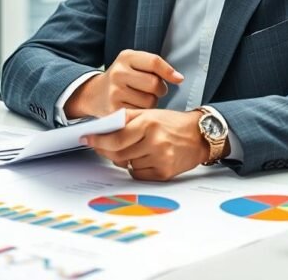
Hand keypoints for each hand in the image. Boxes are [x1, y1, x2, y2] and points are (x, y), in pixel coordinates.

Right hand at [63, 50, 183, 118]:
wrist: (95, 93)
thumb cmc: (123, 78)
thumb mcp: (134, 63)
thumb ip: (155, 66)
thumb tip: (179, 78)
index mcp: (126, 57)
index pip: (154, 62)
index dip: (169, 72)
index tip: (178, 79)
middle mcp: (118, 73)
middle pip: (154, 83)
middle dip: (160, 89)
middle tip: (154, 90)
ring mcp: (115, 92)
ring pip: (149, 101)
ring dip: (152, 102)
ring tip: (142, 98)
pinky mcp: (114, 109)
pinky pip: (141, 113)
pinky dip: (143, 112)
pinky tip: (136, 107)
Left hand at [82, 109, 222, 181]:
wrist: (200, 135)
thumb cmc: (173, 123)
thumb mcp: (150, 112)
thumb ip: (127, 118)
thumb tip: (103, 126)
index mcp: (149, 124)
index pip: (116, 137)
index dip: (98, 140)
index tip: (87, 139)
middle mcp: (155, 142)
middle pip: (118, 153)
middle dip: (105, 150)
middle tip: (100, 146)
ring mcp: (160, 159)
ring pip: (127, 164)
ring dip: (123, 158)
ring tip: (133, 148)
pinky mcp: (164, 173)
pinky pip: (138, 174)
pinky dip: (135, 167)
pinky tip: (143, 158)